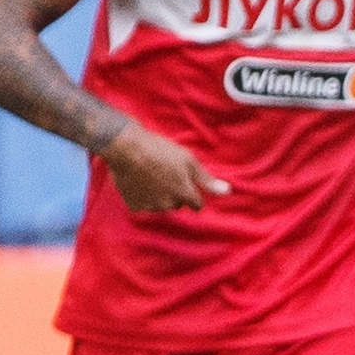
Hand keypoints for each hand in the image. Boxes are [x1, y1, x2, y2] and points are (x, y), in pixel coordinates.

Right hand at [99, 123, 225, 212]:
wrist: (127, 148)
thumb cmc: (161, 151)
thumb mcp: (189, 161)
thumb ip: (206, 180)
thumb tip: (227, 192)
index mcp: (184, 194)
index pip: (196, 204)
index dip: (192, 193)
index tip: (184, 181)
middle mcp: (168, 204)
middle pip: (177, 204)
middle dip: (175, 193)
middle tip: (166, 173)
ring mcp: (150, 206)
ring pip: (160, 205)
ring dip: (158, 196)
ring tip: (151, 175)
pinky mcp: (134, 205)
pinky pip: (142, 205)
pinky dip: (142, 197)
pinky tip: (139, 181)